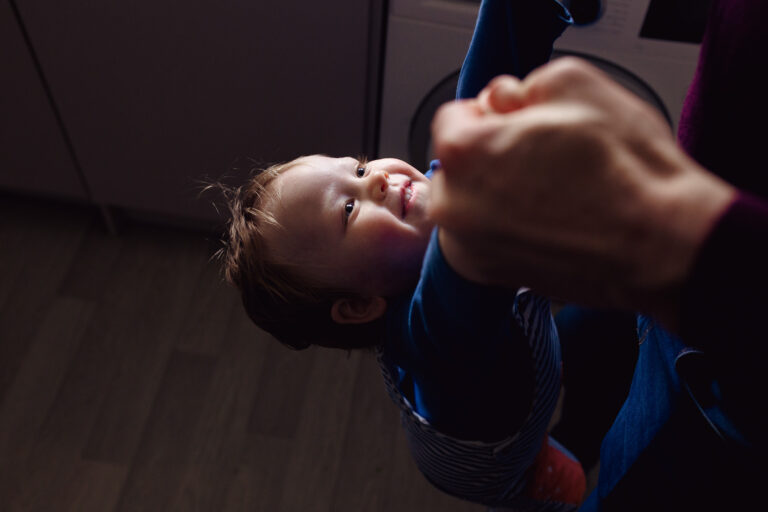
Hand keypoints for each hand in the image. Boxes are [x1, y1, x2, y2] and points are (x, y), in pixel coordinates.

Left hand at [430, 58, 734, 328]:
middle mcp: (453, 206)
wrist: (657, 244)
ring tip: (551, 192)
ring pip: (470, 201)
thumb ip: (521, 85)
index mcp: (463, 153)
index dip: (495, 112)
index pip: (455, 116)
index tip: (522, 122)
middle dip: (491, 153)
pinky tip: (547, 221)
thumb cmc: (624, 170)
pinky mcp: (490, 275)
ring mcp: (468, 247)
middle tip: (544, 157)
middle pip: (460, 162)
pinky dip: (504, 226)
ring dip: (496, 192)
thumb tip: (505, 101)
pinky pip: (483, 235)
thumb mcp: (573, 82)